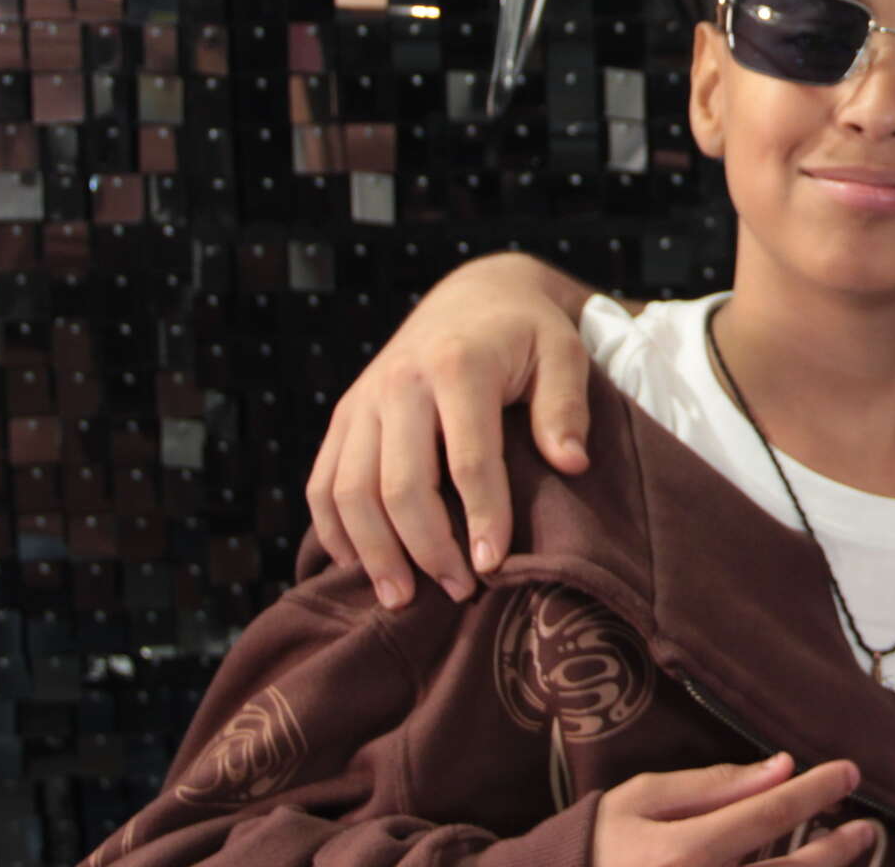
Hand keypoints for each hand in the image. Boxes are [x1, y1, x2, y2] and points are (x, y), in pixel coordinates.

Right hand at [304, 252, 596, 606]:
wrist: (473, 296)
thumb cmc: (527, 333)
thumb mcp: (564, 352)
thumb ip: (567, 406)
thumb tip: (572, 464)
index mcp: (458, 365)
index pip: (468, 459)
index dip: (482, 518)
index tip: (495, 566)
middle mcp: (399, 382)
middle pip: (399, 484)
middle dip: (427, 548)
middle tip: (460, 591)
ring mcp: (363, 399)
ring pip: (349, 492)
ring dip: (373, 553)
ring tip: (403, 598)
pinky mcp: (343, 415)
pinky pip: (322, 483)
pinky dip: (334, 531)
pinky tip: (361, 566)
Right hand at [592, 756, 877, 866]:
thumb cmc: (598, 844)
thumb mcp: (641, 799)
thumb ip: (713, 786)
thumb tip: (781, 768)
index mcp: (683, 852)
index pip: (769, 813)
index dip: (817, 791)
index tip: (851, 772)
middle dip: (837, 849)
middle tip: (865, 827)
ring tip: (849, 859)